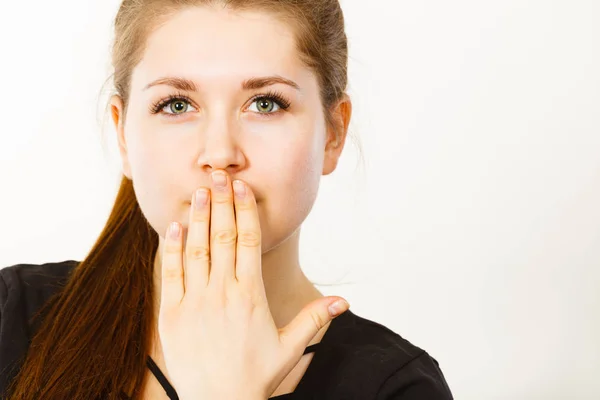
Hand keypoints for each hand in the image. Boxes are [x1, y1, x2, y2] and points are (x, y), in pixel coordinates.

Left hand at [158, 170, 349, 399]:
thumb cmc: (255, 376)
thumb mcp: (289, 348)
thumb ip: (314, 319)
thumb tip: (344, 302)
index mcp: (250, 295)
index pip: (248, 242)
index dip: (244, 211)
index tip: (241, 188)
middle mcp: (223, 293)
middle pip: (222, 237)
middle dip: (221, 203)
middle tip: (219, 176)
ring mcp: (195, 302)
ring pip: (196, 250)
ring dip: (198, 218)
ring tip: (199, 191)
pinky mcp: (173, 315)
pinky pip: (172, 274)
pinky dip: (172, 248)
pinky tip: (174, 226)